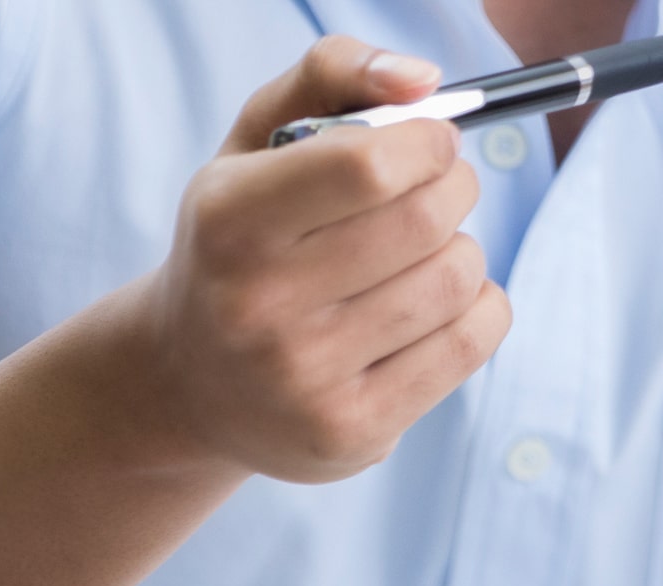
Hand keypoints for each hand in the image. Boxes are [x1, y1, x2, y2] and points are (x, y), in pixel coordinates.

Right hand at [105, 35, 510, 483]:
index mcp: (227, 220)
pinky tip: (430, 305)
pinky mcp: (352, 432)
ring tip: (422, 252)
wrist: (186, 382)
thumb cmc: (239, 241)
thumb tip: (424, 82)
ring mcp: (304, 380)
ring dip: (462, 249)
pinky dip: (476, 306)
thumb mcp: (255, 142)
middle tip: (439, 188)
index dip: (426, 141)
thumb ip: (331, 75)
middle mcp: (257, 305)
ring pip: (456, 279)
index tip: (429, 143)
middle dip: (455, 187)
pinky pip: (473, 341)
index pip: (368, 165)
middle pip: (424, 221)